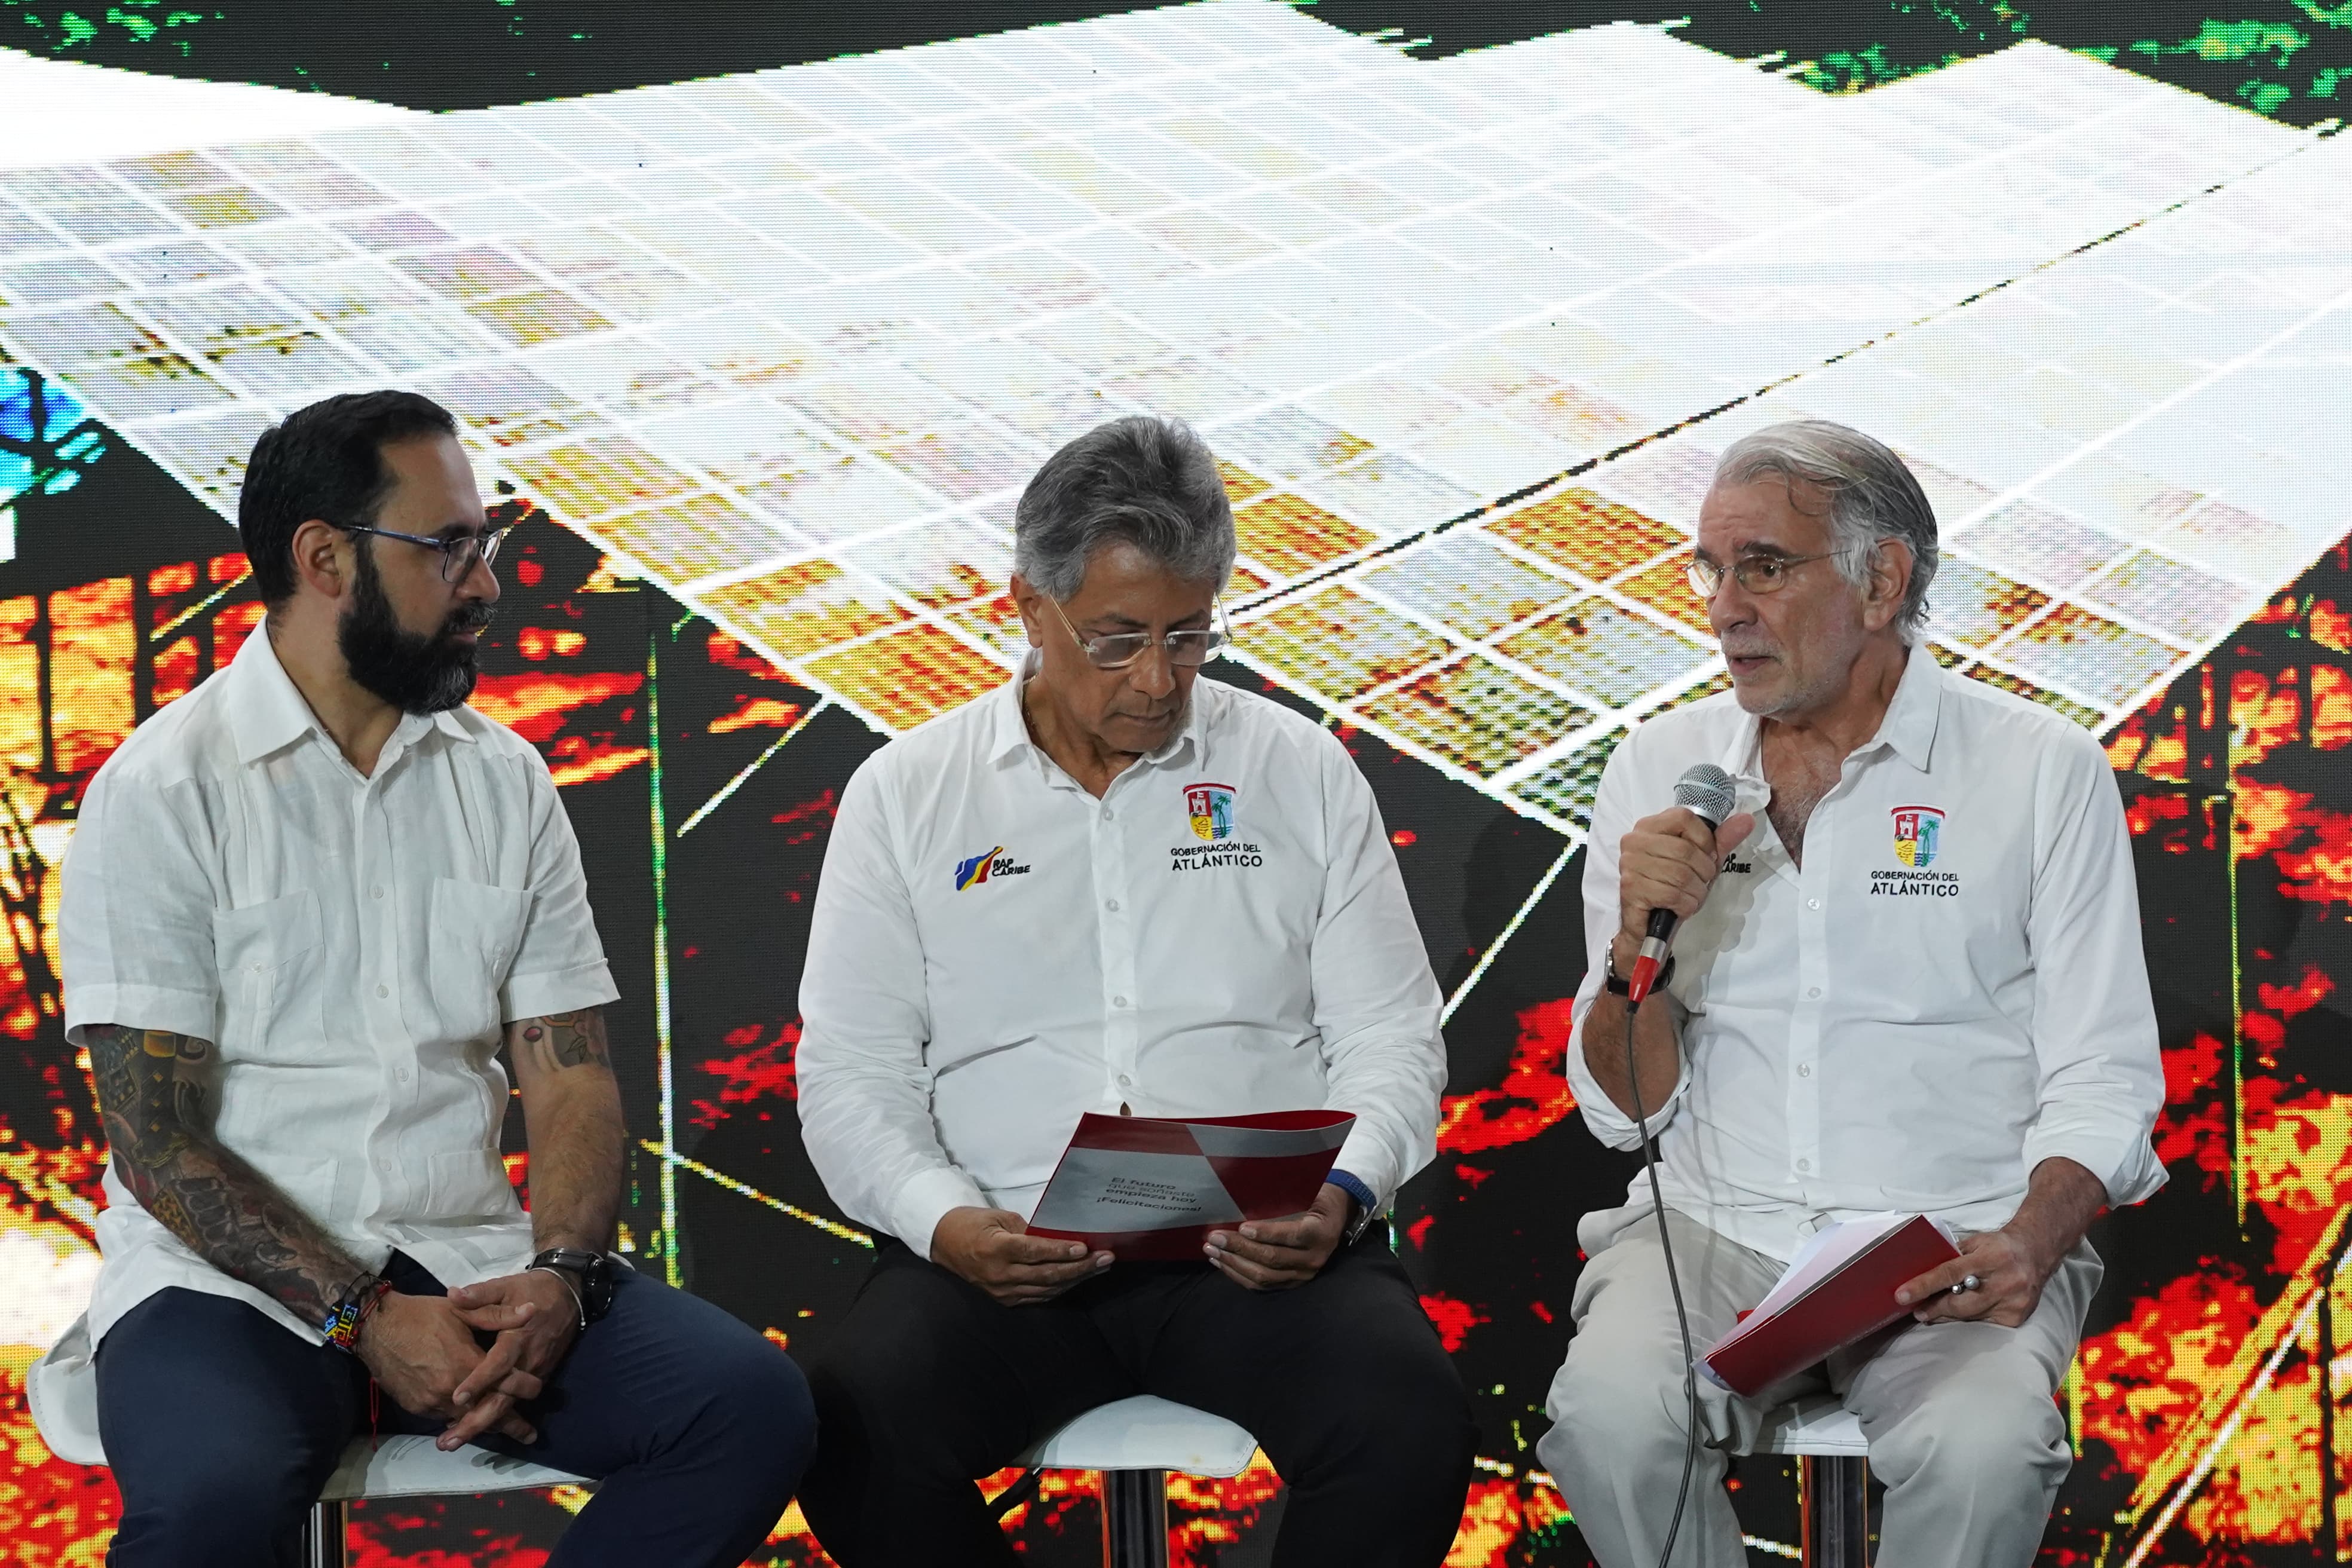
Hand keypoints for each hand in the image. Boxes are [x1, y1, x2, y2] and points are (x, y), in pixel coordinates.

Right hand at [356, 1291, 533, 1445]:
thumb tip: (532, 1310)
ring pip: (466, 1419)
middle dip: (511, 1424)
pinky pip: (444, 1418)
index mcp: (467, 1364)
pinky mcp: (417, 1407)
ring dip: (485, 1426)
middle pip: (488, 1411)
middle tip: (529, 1436)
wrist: (377, 1327)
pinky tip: (470, 1424)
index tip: (539, 1390)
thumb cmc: (423, 1314)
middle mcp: (451, 1390)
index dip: (524, 1387)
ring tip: (506, 1433)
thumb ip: (499, 1316)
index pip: (505, 1382)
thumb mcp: (463, 1311)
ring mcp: (432, 1402)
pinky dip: (460, 1420)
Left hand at [437, 1269, 582, 1448]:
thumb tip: (452, 1294)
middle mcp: (528, 1361)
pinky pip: (515, 1401)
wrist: (569, 1294)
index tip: (456, 1398)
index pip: (499, 1363)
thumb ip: (480, 1294)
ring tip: (453, 1442)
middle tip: (449, 1441)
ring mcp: (534, 1371)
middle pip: (504, 1398)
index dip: (479, 1381)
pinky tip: (473, 1426)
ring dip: (483, 1426)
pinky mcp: (538, 1375)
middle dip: (477, 1421)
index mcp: (518, 1337)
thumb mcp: (505, 1286)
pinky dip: (496, 1417)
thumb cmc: (532, 1289)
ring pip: (509, 1405)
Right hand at [932, 1207, 1111, 1306]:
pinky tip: (1077, 1279)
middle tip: (1106, 1258)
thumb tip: (1057, 1236)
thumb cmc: (971, 1224)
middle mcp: (1000, 1275)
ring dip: (1076, 1279)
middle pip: (1047, 1274)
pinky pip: (1038, 1297)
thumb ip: (1027, 1229)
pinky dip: (1060, 1288)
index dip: (1060, 1251)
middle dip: (1080, 1268)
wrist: (942, 1243)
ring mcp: (1002, 1292)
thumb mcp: (998, 1218)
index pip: (1034, 1251)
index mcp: (996, 1249)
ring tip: (1099, 1268)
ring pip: (1047, 1289)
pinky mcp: (1004, 1301)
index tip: (1084, 1247)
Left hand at [1204, 1183, 1350, 1291]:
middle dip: (1239, 1249)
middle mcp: (1313, 1258)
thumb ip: (1284, 1201)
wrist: (1335, 1217)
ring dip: (1234, 1264)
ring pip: (1264, 1277)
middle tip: (1215, 1237)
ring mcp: (1303, 1275)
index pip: (1291, 1235)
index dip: (1266, 1233)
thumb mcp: (1307, 1193)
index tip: (1241, 1227)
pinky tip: (1222, 1262)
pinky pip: (1262, 1285)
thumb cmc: (1316, 1198)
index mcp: (1320, 1232)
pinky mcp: (1292, 1283)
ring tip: (1211, 1251)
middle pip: (1272, 1259)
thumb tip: (1244, 1200)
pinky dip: (1239, 1275)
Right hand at [1616, 807, 1755, 954]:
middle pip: (1686, 850)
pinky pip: (1673, 895)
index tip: (1705, 857)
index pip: (1685, 818)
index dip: (1705, 840)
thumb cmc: (1673, 888)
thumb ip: (1721, 840)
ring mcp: (1630, 864)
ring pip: (1681, 875)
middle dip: (1703, 873)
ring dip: (1695, 893)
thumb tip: (1747, 820)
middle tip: (1699, 883)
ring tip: (1690, 897)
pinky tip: (1680, 907)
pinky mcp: (1631, 888)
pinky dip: (1685, 906)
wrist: (1648, 925)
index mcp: (1650, 826)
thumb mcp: (1700, 861)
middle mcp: (1635, 841)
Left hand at [1896, 1228, 2048, 1328]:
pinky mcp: (2017, 1317)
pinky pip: (1983, 1322)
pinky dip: (1968, 1317)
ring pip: (1969, 1316)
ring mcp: (2013, 1302)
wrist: (2036, 1253)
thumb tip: (1921, 1274)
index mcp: (1991, 1257)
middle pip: (1959, 1302)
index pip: (1950, 1273)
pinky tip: (1960, 1312)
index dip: (1924, 1285)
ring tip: (1932, 1312)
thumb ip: (1952, 1257)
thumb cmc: (1999, 1246)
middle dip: (1933, 1308)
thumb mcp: (1975, 1242)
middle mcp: (2005, 1281)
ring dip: (1948, 1314)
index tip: (1902, 1295)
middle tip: (1916, 1310)